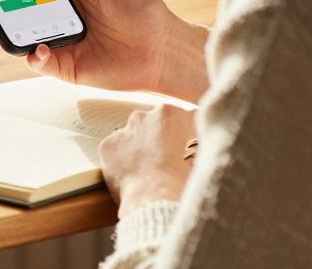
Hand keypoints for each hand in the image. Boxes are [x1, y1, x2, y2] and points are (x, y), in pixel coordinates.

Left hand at [97, 104, 196, 218]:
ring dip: (137, 149)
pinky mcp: (107, 146)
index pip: (176, 118)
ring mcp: (123, 130)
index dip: (179, 137)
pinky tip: (131, 177)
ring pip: (131, 136)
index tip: (180, 150)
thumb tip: (196, 138)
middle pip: (151, 124)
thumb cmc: (185, 180)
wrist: (158, 199)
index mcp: (171, 113)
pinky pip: (114, 151)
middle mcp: (145, 115)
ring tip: (146, 173)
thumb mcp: (204, 154)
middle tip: (163, 162)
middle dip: (156, 139)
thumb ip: (198, 137)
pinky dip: (120, 161)